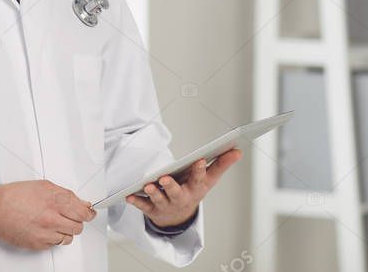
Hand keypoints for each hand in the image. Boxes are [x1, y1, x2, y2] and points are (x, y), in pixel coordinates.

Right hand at [0, 179, 96, 249]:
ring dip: (66, 231)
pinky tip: (46, 229)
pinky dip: (54, 237)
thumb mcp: (44, 186)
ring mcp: (46, 232)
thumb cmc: (16, 195)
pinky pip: (55, 244)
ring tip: (57, 223)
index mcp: (56, 200)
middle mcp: (53, 218)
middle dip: (77, 221)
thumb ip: (66, 194)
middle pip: (78, 226)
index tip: (89, 213)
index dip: (89, 213)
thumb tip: (82, 203)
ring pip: (69, 237)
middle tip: (71, 217)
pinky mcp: (39, 244)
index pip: (83, 212)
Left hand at [126, 148, 241, 227]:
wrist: (179, 216)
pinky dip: (137, 201)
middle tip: (164, 178)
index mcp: (196, 188)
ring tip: (147, 185)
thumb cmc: (195, 189)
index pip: (199, 179)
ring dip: (153, 193)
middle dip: (171, 186)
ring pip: (159, 199)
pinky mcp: (153, 209)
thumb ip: (222, 163)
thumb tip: (238, 150)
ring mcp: (166, 204)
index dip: (199, 170)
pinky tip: (129, 196)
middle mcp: (181, 198)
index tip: (198, 160)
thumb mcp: (210, 179)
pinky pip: (144, 206)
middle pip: (176, 192)